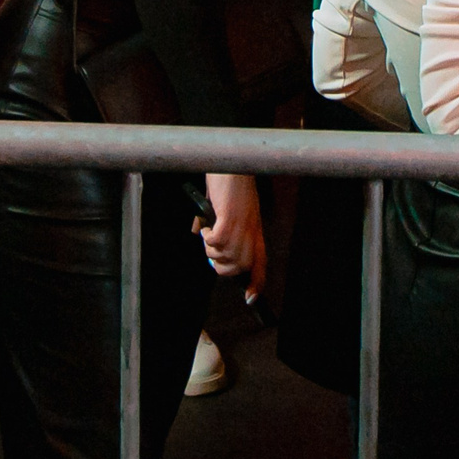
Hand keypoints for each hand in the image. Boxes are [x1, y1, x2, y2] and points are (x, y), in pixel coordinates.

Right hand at [198, 172, 267, 296]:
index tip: (250, 298)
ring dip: (213, 252)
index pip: (261, 262)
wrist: (231, 159)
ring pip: (228, 257)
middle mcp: (252, 229)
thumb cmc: (227, 179)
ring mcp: (242, 225)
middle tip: (210, 253)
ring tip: (208, 236)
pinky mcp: (230, 218)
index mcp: (254, 228)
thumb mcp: (223, 204)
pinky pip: (218, 243)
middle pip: (242, 266)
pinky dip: (208, 240)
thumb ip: (215, 221)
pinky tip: (206, 228)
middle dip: (223, 268)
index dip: (256, 282)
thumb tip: (197, 232)